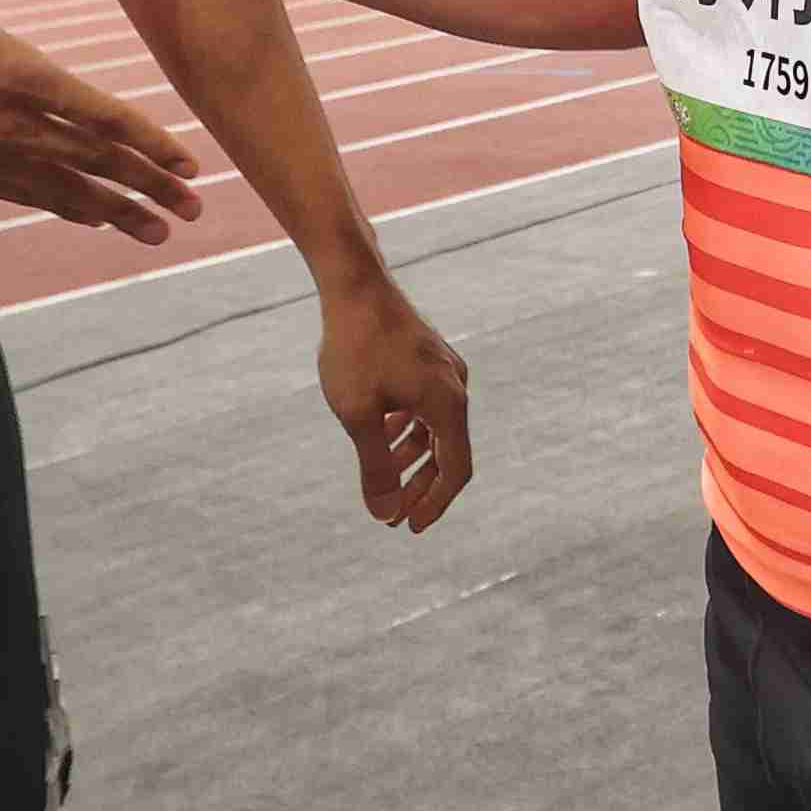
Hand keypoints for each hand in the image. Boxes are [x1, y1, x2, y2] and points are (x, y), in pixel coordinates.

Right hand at [0, 0, 203, 240]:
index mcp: (16, 75)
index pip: (102, 117)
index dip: (151, 143)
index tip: (191, 162)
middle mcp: (8, 125)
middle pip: (94, 164)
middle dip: (149, 187)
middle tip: (194, 210)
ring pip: (63, 190)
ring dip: (115, 210)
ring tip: (156, 231)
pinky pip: (23, 194)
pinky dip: (63, 205)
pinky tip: (86, 214)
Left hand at [315, 271, 473, 530]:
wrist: (354, 284)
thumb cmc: (355, 348)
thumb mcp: (358, 416)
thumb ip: (374, 468)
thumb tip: (384, 514)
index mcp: (448, 404)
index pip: (456, 470)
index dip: (434, 504)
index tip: (407, 527)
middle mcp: (455, 387)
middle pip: (448, 452)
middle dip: (420, 487)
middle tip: (392, 514)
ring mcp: (443, 370)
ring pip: (434, 428)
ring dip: (410, 458)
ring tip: (380, 477)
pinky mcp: (427, 358)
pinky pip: (425, 405)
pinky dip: (407, 428)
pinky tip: (380, 434)